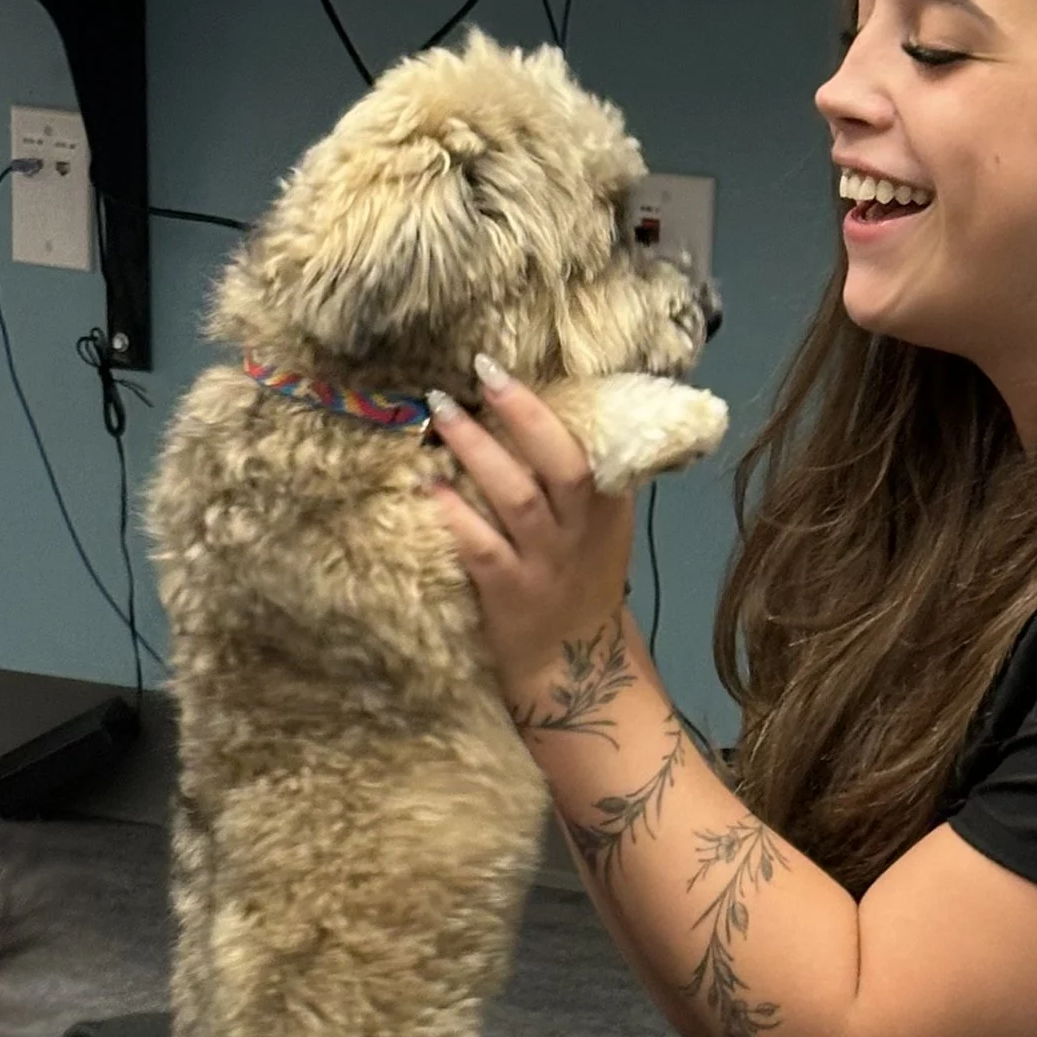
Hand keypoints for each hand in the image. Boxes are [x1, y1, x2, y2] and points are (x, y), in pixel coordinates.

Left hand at [424, 357, 637, 710]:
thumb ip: (585, 480)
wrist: (578, 670)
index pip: (588, 444)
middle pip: (560, 462)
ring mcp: (546, 562)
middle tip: (482, 370)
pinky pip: (483, 548)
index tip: (503, 366)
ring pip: (517, 497)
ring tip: (442, 412)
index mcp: (606, 506)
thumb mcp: (601, 530)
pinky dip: (456, 516)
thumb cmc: (580, 586)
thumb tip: (546, 407)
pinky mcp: (511, 593)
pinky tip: (430, 488)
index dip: (549, 403)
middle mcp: (580, 530)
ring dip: (478, 451)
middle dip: (523, 413)